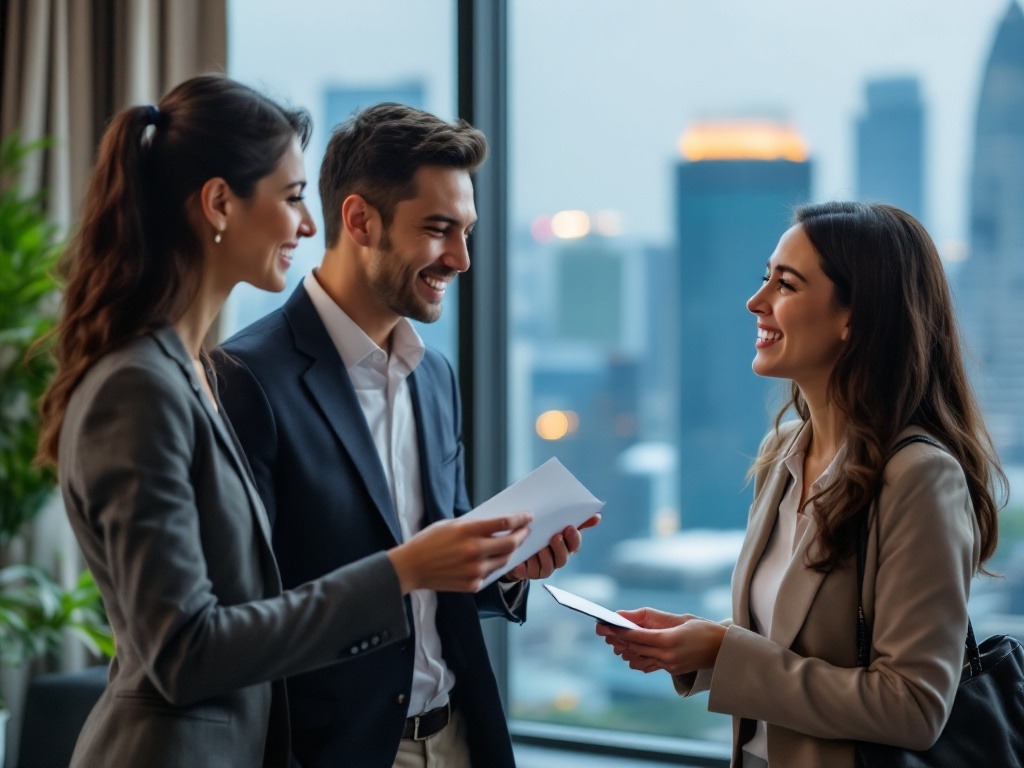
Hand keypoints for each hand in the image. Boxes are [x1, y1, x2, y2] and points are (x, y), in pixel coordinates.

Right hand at [387, 513, 531, 593]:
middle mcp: (474, 551)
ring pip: (504, 560)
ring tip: (512, 544)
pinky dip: (493, 565)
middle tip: (525, 531)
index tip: (527, 517)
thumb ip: (474, 525)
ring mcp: (474, 570)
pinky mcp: (472, 584)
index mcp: (467, 531)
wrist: (411, 567)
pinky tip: (492, 559)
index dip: (520, 519)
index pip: (504, 523)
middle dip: (522, 535)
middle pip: (510, 543)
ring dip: (511, 551)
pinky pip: (490, 574)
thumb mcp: (450, 524)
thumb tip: (498, 524)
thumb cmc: (428, 542)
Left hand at [500, 514, 600, 581]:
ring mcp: (545, 568)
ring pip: (548, 565)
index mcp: (566, 547)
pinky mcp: (531, 573)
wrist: (519, 547)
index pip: (575, 544)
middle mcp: (558, 559)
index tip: (570, 527)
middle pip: (563, 557)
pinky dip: (529, 564)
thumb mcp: (555, 525)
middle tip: (555, 537)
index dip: (574, 538)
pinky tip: (525, 558)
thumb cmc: (541, 534)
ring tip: (539, 547)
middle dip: (560, 547)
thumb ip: (576, 521)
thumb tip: (597, 516)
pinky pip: (531, 571)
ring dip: (544, 556)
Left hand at [595, 607, 725, 675]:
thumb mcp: (678, 618)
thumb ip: (648, 617)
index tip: (603, 624)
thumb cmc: (702, 628)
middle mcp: (667, 657)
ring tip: (614, 638)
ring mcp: (668, 666)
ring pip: (636, 659)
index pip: (635, 637)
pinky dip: (636, 657)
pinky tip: (631, 648)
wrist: (723, 650)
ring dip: (624, 649)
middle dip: (616, 639)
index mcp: (669, 641)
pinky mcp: (670, 671)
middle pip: (633, 648)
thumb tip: (623, 615)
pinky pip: (646, 665)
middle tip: (602, 630)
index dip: (617, 631)